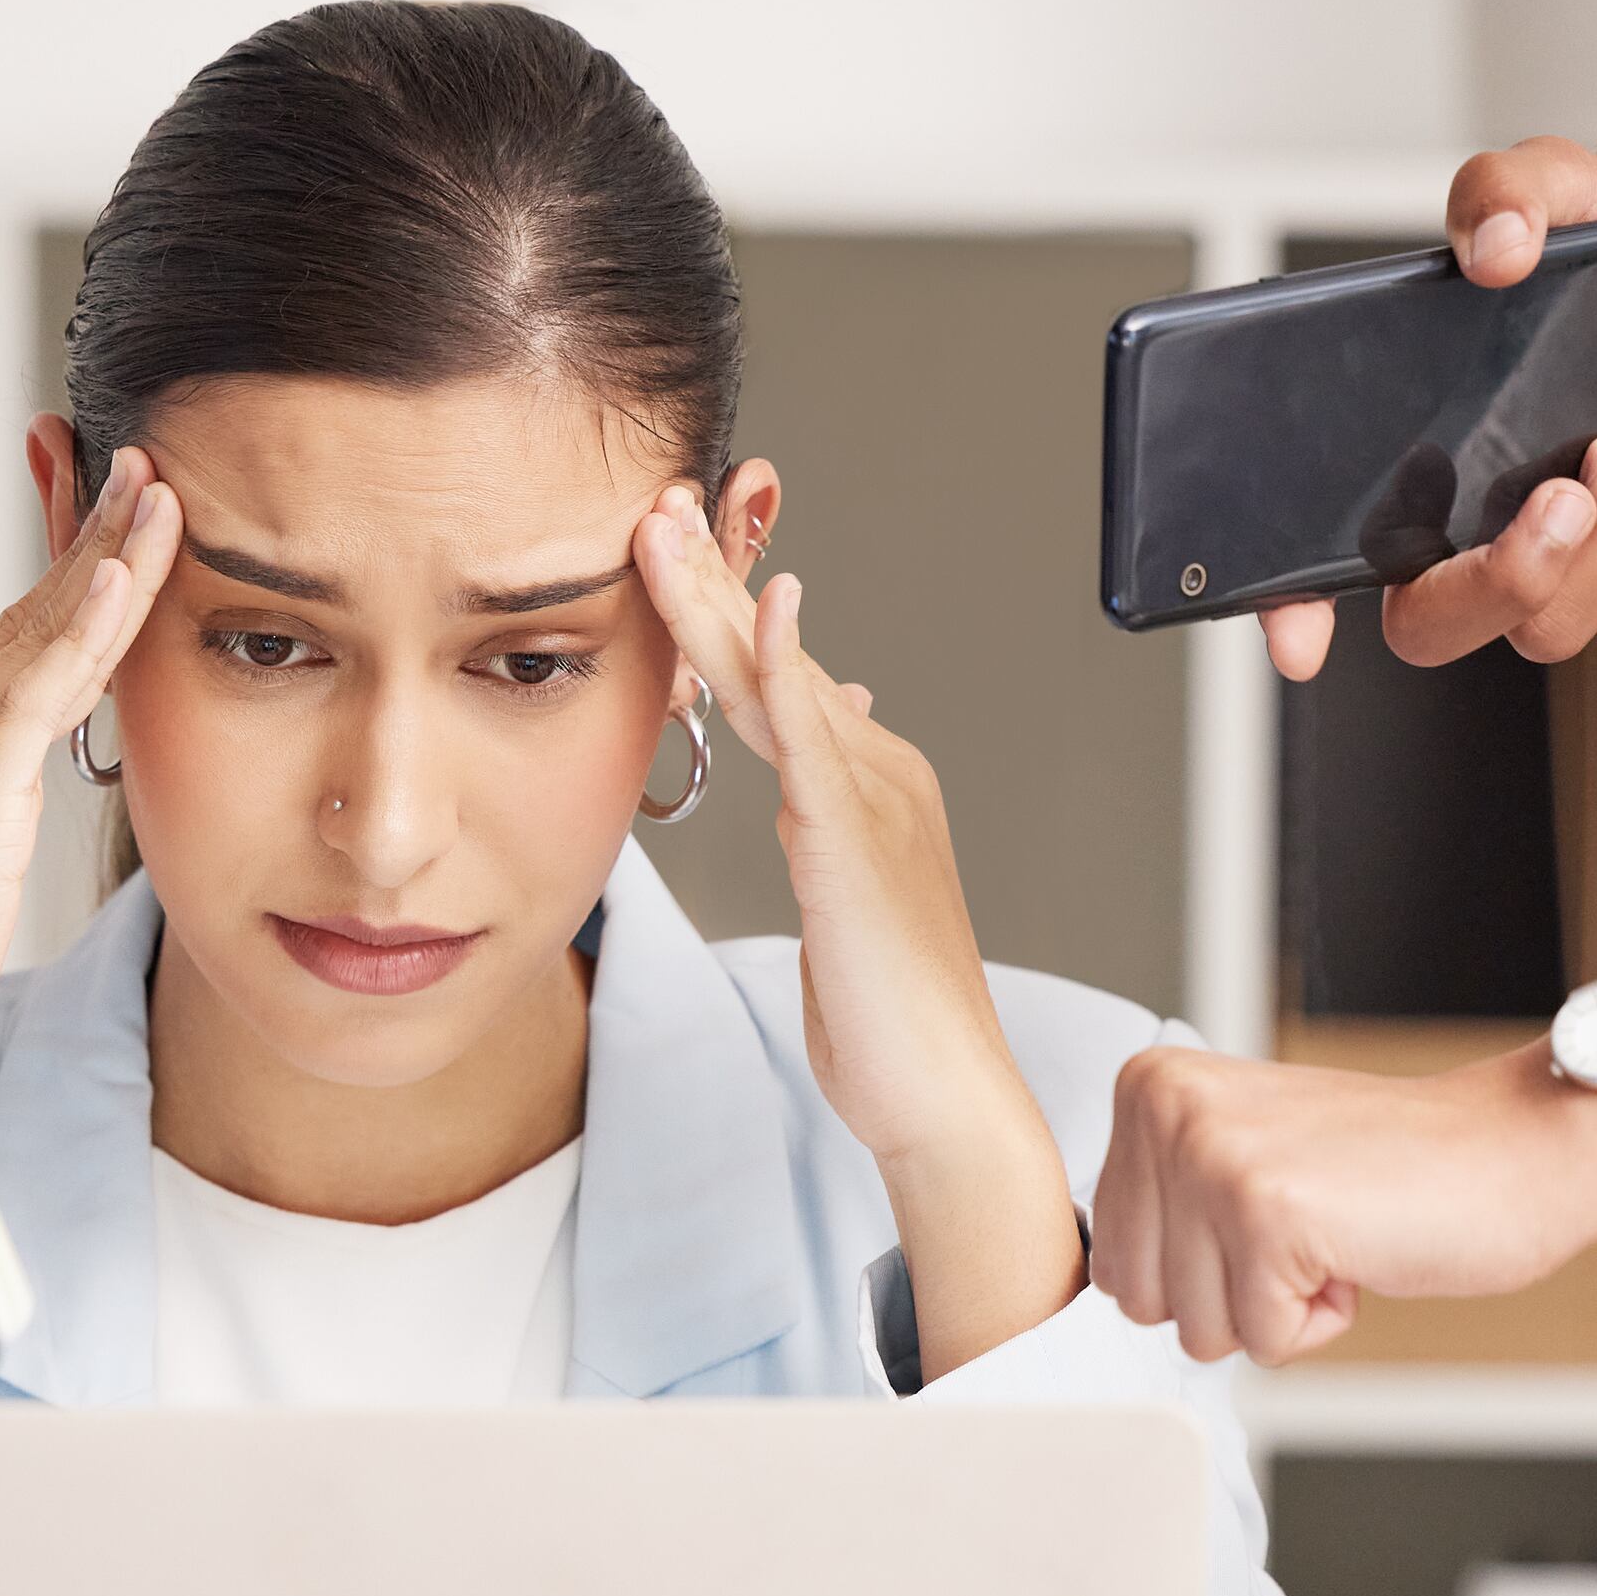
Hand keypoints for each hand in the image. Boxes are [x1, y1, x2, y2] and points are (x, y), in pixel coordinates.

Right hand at [0, 444, 179, 1084]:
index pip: (10, 643)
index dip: (65, 571)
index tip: (116, 508)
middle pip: (25, 622)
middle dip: (93, 539)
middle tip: (148, 465)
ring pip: (35, 643)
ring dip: (104, 560)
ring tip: (156, 492)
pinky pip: (33, 703)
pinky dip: (80, 634)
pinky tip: (121, 577)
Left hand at [635, 480, 1076, 1378]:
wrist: (944, 1098)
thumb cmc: (890, 1017)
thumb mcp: (843, 897)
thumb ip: (823, 815)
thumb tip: (818, 731)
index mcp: (862, 784)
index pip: (772, 676)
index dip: (717, 605)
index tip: (663, 542)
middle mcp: (873, 774)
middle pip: (771, 656)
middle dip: (710, 574)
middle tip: (652, 498)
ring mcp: (872, 803)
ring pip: (778, 681)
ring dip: (719, 598)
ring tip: (666, 528)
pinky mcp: (858, 846)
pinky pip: (816, 743)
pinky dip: (790, 672)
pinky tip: (770, 611)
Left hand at [1090, 1045, 1596, 1364]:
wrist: (1515, 1148)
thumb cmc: (1390, 1170)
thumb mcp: (1237, 1155)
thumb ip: (1161, 1203)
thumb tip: (1103, 1284)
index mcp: (1147, 1088)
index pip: (1109, 1256)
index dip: (1199, 1266)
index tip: (1269, 1211)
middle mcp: (1166, 1110)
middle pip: (1138, 1301)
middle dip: (1226, 1295)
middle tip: (1304, 1227)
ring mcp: (1213, 1158)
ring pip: (1197, 1330)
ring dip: (1274, 1307)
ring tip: (1331, 1233)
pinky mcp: (1268, 1214)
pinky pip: (1264, 1341)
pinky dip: (1319, 1322)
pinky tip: (1357, 1252)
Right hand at [1259, 137, 1596, 682]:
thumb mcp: (1553, 188)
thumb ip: (1508, 191)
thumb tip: (1497, 242)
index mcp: (1395, 466)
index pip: (1309, 564)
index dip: (1291, 612)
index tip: (1301, 638)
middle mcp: (1460, 534)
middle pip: (1431, 629)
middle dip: (1497, 584)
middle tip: (1553, 499)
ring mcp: (1549, 563)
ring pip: (1546, 630)